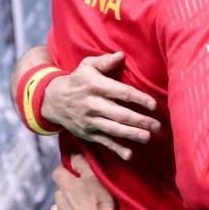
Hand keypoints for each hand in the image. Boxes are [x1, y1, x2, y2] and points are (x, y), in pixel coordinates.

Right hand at [44, 51, 160, 160]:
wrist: (51, 100)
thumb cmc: (76, 80)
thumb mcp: (86, 66)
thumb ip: (104, 61)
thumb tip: (121, 54)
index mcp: (95, 86)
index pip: (120, 93)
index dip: (138, 98)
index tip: (153, 104)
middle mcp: (92, 104)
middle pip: (119, 114)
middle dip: (139, 120)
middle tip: (157, 125)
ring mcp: (89, 120)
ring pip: (112, 129)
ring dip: (131, 135)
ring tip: (148, 137)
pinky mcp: (87, 132)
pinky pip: (103, 141)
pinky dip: (116, 149)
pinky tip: (129, 155)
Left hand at [51, 155, 116, 209]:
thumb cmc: (101, 201)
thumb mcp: (94, 177)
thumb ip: (82, 164)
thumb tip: (72, 153)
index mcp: (65, 188)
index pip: (57, 173)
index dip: (64, 169)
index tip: (73, 168)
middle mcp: (60, 204)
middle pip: (58, 193)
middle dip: (67, 190)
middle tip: (83, 189)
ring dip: (64, 209)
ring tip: (77, 209)